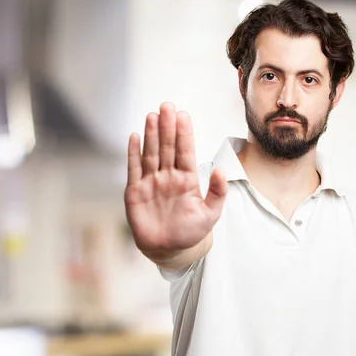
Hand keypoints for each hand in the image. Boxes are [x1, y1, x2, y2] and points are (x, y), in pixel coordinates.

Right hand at [124, 102, 226, 258]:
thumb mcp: (210, 214)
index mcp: (187, 180)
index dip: (184, 134)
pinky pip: (134, 169)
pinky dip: (133, 153)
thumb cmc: (190, 231)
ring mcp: (151, 182)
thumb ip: (217, 193)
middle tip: (167, 106)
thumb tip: (222, 171)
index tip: (182, 115)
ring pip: (151, 154)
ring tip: (152, 115)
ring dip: (151, 135)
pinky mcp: (135, 192)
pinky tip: (134, 136)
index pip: (185, 152)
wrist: (169, 249)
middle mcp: (168, 177)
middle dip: (167, 127)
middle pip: (167, 148)